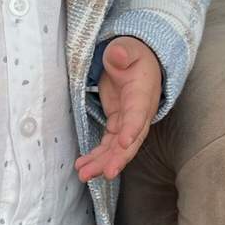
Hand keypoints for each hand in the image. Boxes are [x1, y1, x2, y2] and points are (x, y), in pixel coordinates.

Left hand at [75, 37, 161, 182]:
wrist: (137, 62)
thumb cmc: (133, 55)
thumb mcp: (128, 49)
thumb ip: (123, 52)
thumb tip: (117, 54)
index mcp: (142, 95)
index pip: (138, 114)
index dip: (132, 128)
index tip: (123, 142)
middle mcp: (138, 114)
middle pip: (131, 140)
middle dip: (119, 158)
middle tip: (107, 173)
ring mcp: (127, 122)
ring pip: (117, 148)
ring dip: (102, 163)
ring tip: (84, 175)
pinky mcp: (117, 125)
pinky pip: (108, 146)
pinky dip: (96, 157)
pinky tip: (82, 167)